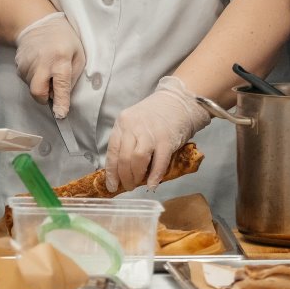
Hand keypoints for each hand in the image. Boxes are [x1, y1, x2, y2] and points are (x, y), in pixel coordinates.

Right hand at [14, 12, 85, 117]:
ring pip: (33, 88)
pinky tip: (39, 66)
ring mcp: (27, 65)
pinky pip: (27, 81)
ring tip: (48, 70)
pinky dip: (35, 79)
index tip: (61, 114)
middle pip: (38, 92)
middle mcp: (42, 63)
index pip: (60, 85)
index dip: (61, 102)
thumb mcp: (78, 54)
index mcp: (60, 60)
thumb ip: (74, 76)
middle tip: (53, 89)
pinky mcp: (18, 66)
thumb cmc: (63, 39)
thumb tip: (65, 97)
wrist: (37, 23)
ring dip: (42, 86)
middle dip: (45, 98)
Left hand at [105, 76, 210, 192]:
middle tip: (128, 187)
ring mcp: (150, 132)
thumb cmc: (155, 115)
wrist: (178, 101)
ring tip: (137, 184)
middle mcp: (133, 126)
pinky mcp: (166, 139)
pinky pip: (158, 162)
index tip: (111, 185)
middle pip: (123, 157)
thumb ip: (128, 141)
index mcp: (122, 123)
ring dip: (136, 176)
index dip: (111, 171)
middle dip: (124, 177)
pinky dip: (154, 175)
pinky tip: (152, 184)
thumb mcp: (135, 123)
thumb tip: (122, 170)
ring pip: (137, 159)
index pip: (112, 151)